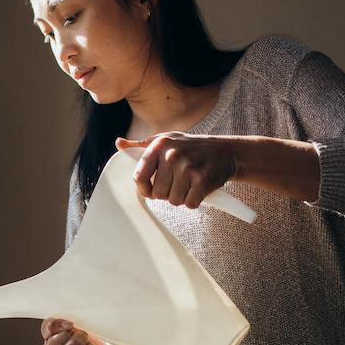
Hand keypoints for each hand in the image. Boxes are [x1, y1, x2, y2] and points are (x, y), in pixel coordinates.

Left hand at [116, 133, 237, 207]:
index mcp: (159, 145)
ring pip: (173, 201)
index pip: (139, 177)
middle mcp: (172, 155)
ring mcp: (188, 168)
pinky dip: (194, 201)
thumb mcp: (166, 140)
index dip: (144, 189)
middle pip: (157, 194)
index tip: (150, 190)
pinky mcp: (203, 180)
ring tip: (188, 184)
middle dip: (167, 193)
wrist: (225, 151)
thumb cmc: (191, 147)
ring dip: (181, 197)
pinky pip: (190, 204)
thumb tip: (119, 144)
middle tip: (178, 182)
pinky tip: (198, 188)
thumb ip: (141, 145)